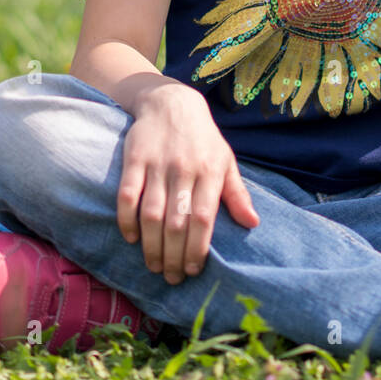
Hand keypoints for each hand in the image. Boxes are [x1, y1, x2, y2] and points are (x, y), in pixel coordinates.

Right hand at [117, 84, 259, 283]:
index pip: (204, 218)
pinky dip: (127, 219)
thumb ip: (237, 193)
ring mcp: (158, 164)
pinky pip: (127, 194)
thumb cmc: (203, 139)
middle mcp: (184, 169)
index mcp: (210, 171)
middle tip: (172, 277)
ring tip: (154, 266)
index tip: (194, 271)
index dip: (197, 248)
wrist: (171, 102)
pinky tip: (131, 238)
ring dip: (151, 246)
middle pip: (177, 222)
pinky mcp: (134, 159)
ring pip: (151, 214)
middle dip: (174, 256)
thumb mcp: (226, 160)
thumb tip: (253, 224)